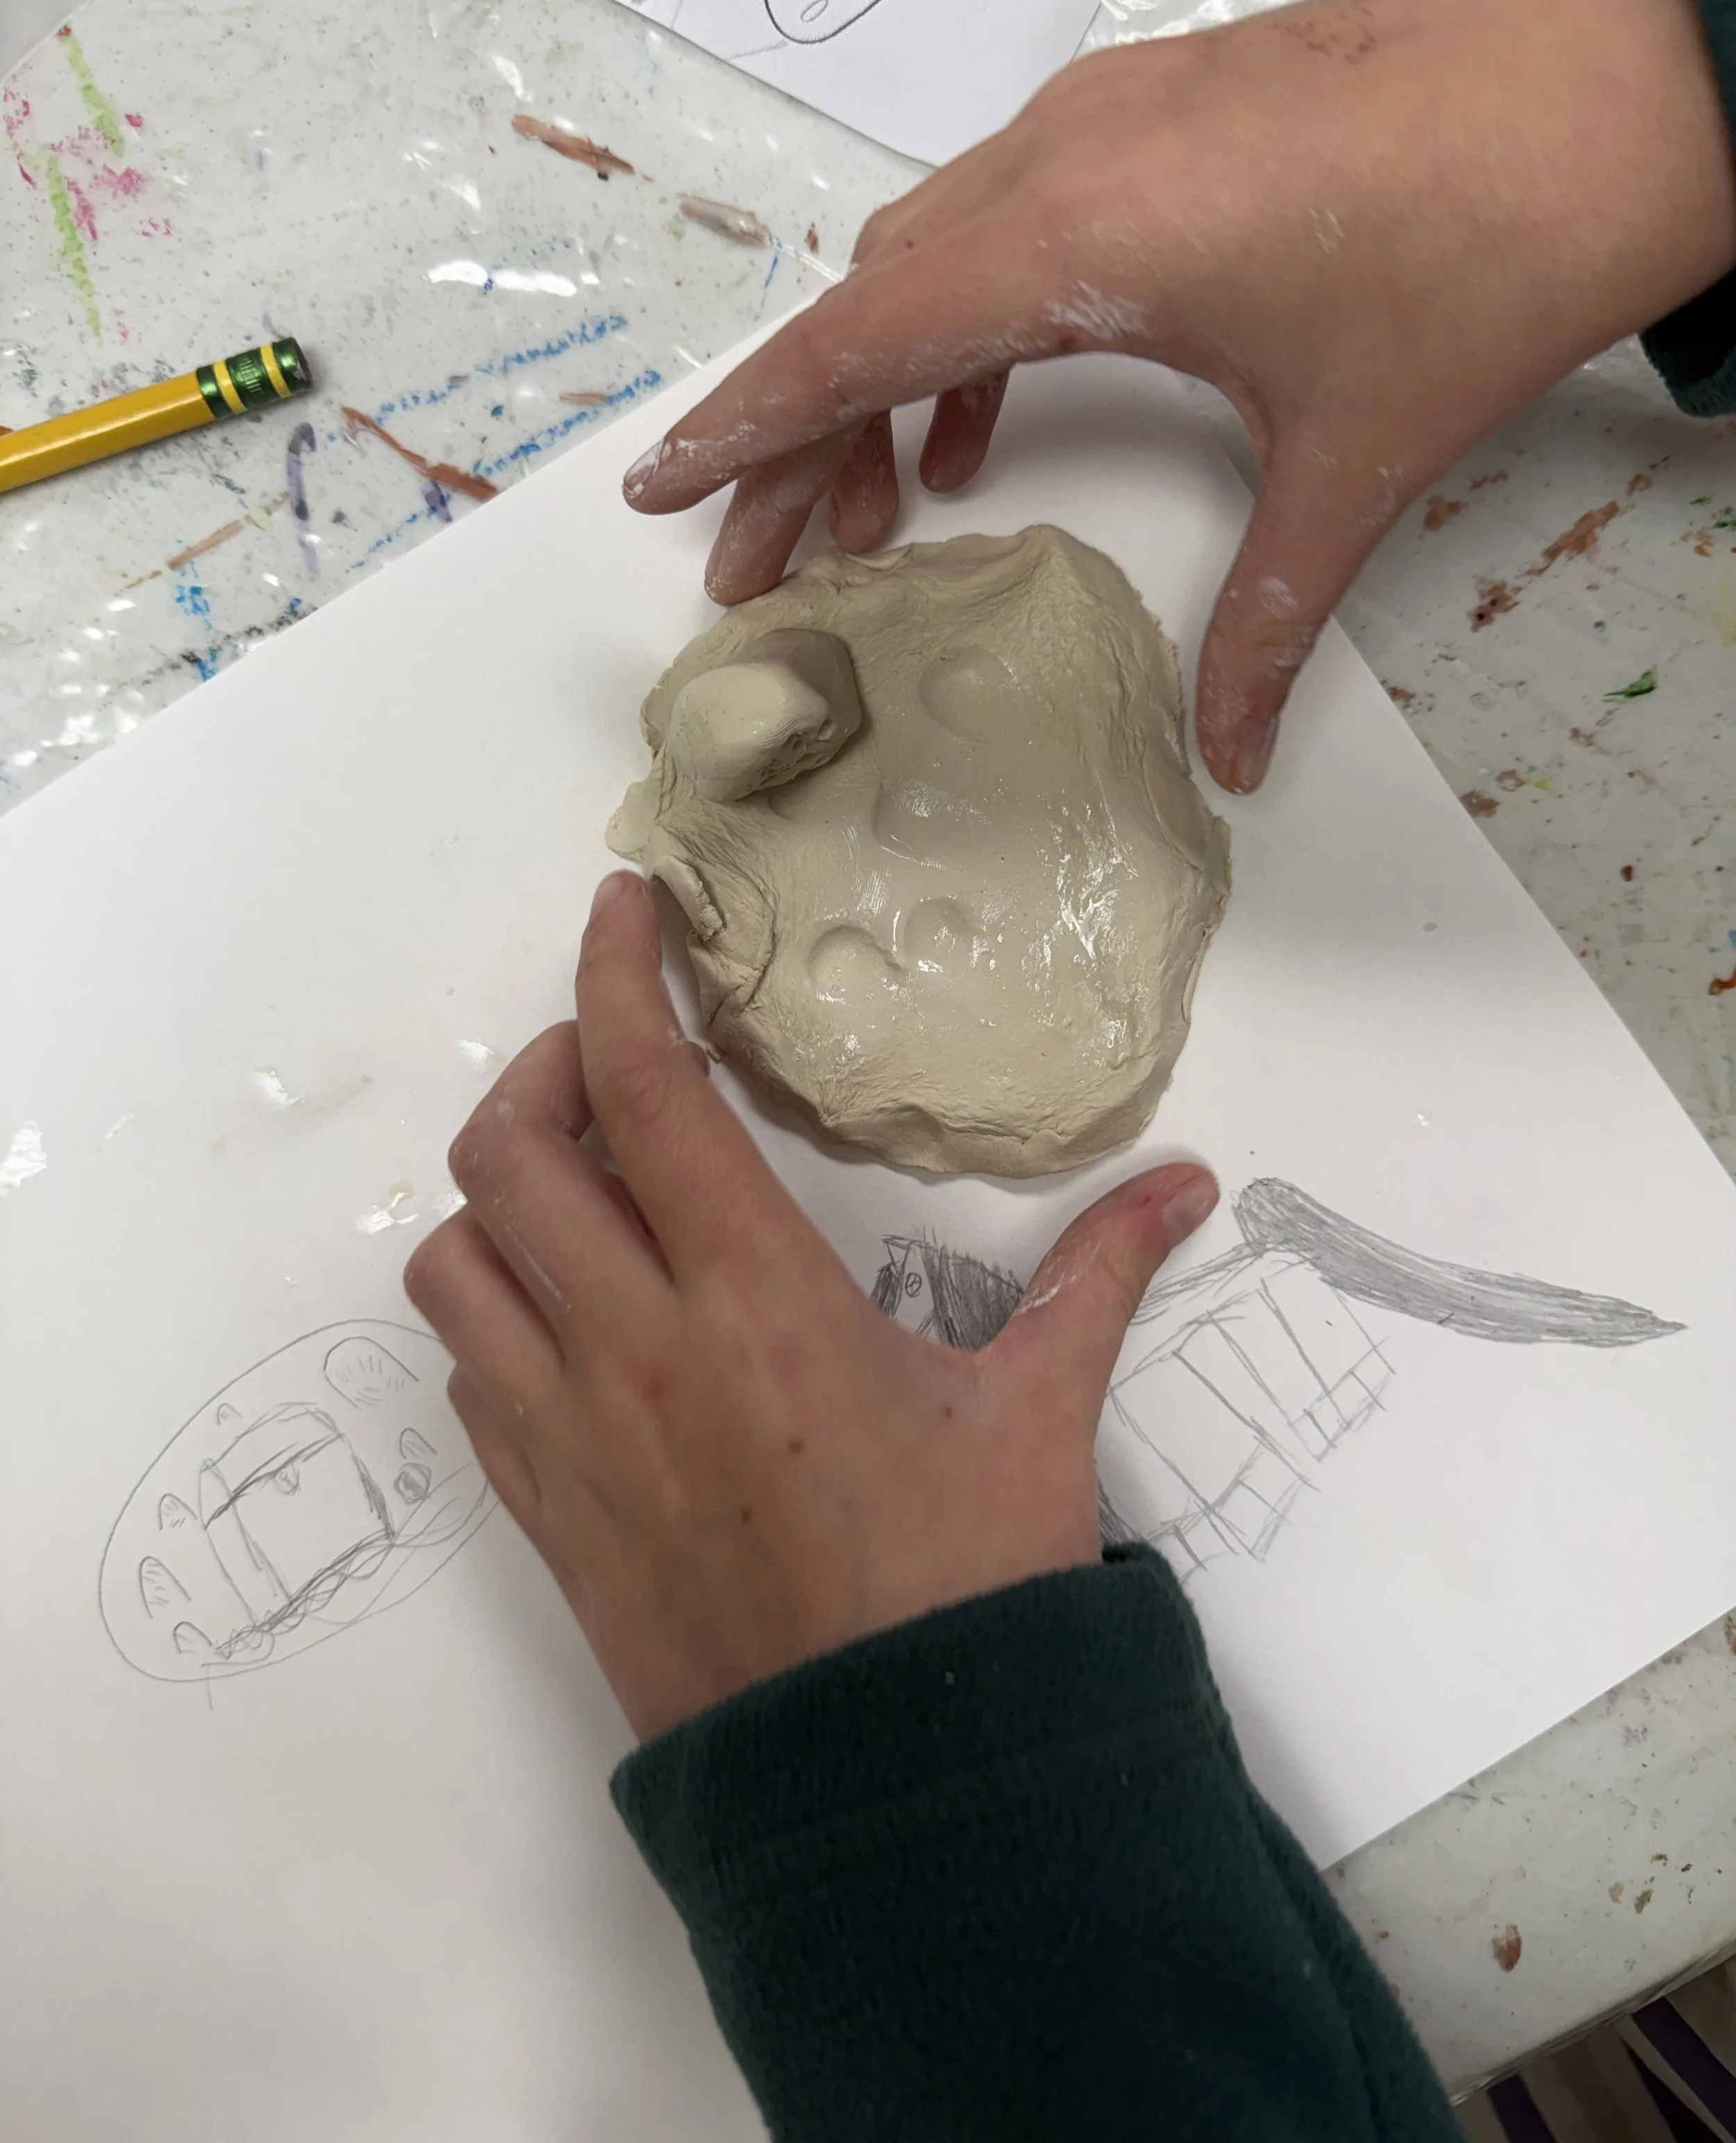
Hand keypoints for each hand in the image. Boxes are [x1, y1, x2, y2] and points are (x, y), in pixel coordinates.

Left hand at [404, 873, 1217, 1741]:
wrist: (887, 1788)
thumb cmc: (962, 1591)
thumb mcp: (1036, 1417)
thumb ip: (1097, 1278)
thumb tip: (1187, 1184)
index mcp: (753, 1302)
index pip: (642, 1089)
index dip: (615, 974)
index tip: (624, 909)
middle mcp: (634, 1353)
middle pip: (508, 1153)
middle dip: (542, 1071)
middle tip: (619, 1067)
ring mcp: (572, 1440)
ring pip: (456, 1264)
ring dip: (502, 1199)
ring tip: (586, 1190)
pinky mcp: (548, 1518)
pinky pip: (470, 1376)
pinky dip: (498, 1314)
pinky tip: (576, 1318)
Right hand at [623, 0, 1734, 792]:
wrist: (1627, 70)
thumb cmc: (1489, 239)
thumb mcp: (1354, 455)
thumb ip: (1268, 615)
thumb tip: (1236, 753)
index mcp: (1076, 233)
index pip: (852, 341)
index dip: (743, 428)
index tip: (659, 491)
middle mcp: (1062, 155)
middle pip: (870, 307)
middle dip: (800, 441)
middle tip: (764, 567)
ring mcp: (1107, 118)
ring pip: (931, 257)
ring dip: (885, 382)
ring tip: (876, 512)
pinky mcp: (1156, 111)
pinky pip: (1007, 221)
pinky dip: (970, 326)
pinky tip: (989, 422)